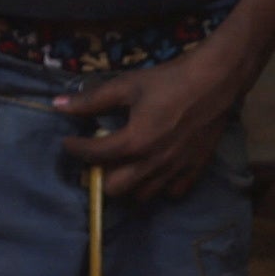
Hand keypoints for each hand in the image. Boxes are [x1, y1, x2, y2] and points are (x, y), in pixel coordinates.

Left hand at [56, 39, 247, 203]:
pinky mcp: (195, 169)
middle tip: (100, 158)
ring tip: (126, 165)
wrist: (216, 80)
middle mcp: (153, 163)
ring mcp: (175, 170)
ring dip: (129, 184)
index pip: (94, 155)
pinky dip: (160, 186)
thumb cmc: (170, 80)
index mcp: (134, 142)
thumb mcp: (127, 85)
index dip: (75, 148)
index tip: (69, 142)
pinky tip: (156, 170)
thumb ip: (91, 100)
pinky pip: (172, 192)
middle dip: (101, 175)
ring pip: (142, 195)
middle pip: (115, 188)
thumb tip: (58, 106)